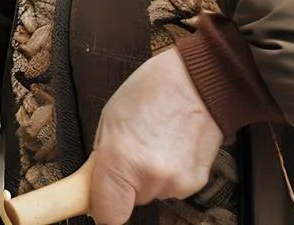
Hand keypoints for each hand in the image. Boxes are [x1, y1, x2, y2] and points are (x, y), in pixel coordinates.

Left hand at [87, 48, 223, 224]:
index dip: (100, 208)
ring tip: (154, 143)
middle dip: (125, 184)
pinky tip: (172, 147)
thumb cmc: (151, 91)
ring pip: (152, 194)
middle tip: (130, 152)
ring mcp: (177, 183)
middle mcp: (151, 178)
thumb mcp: (109, 119)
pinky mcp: (197, 183)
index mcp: (122, 160)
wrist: (199, 82)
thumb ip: (101, 159)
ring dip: (148, 178)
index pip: (107, 216)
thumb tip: (95, 185)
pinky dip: (169, 174)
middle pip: (130, 202)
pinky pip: (172, 188)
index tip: (97, 199)